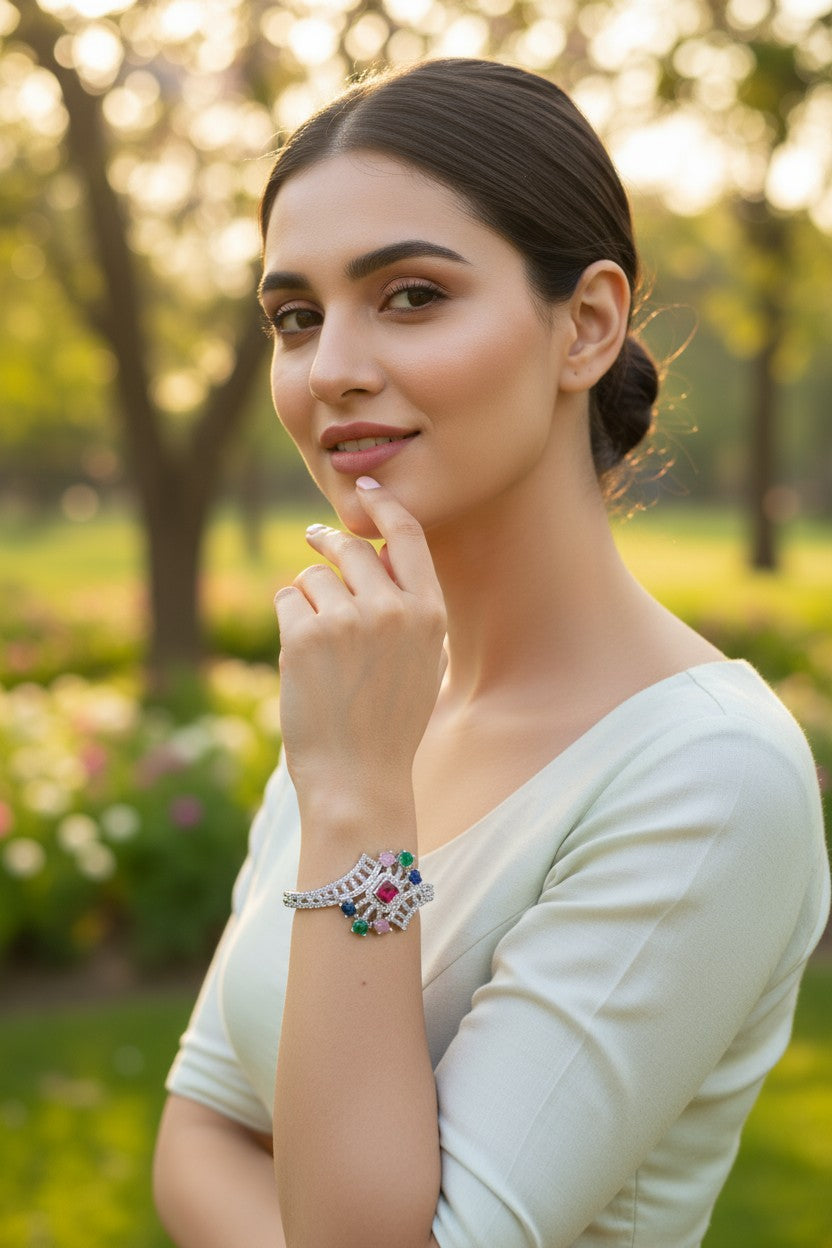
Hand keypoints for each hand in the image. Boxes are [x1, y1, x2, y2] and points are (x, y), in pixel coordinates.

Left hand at [274, 478, 446, 816]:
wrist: (358, 779)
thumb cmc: (388, 725)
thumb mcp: (421, 661)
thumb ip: (407, 607)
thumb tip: (378, 552)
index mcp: (429, 614)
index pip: (408, 536)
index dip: (384, 505)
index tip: (365, 489)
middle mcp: (392, 609)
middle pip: (353, 548)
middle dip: (330, 542)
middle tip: (315, 537)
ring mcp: (347, 620)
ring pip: (314, 575)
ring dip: (309, 598)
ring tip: (320, 647)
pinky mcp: (305, 635)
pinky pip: (287, 597)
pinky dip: (288, 618)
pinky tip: (301, 656)